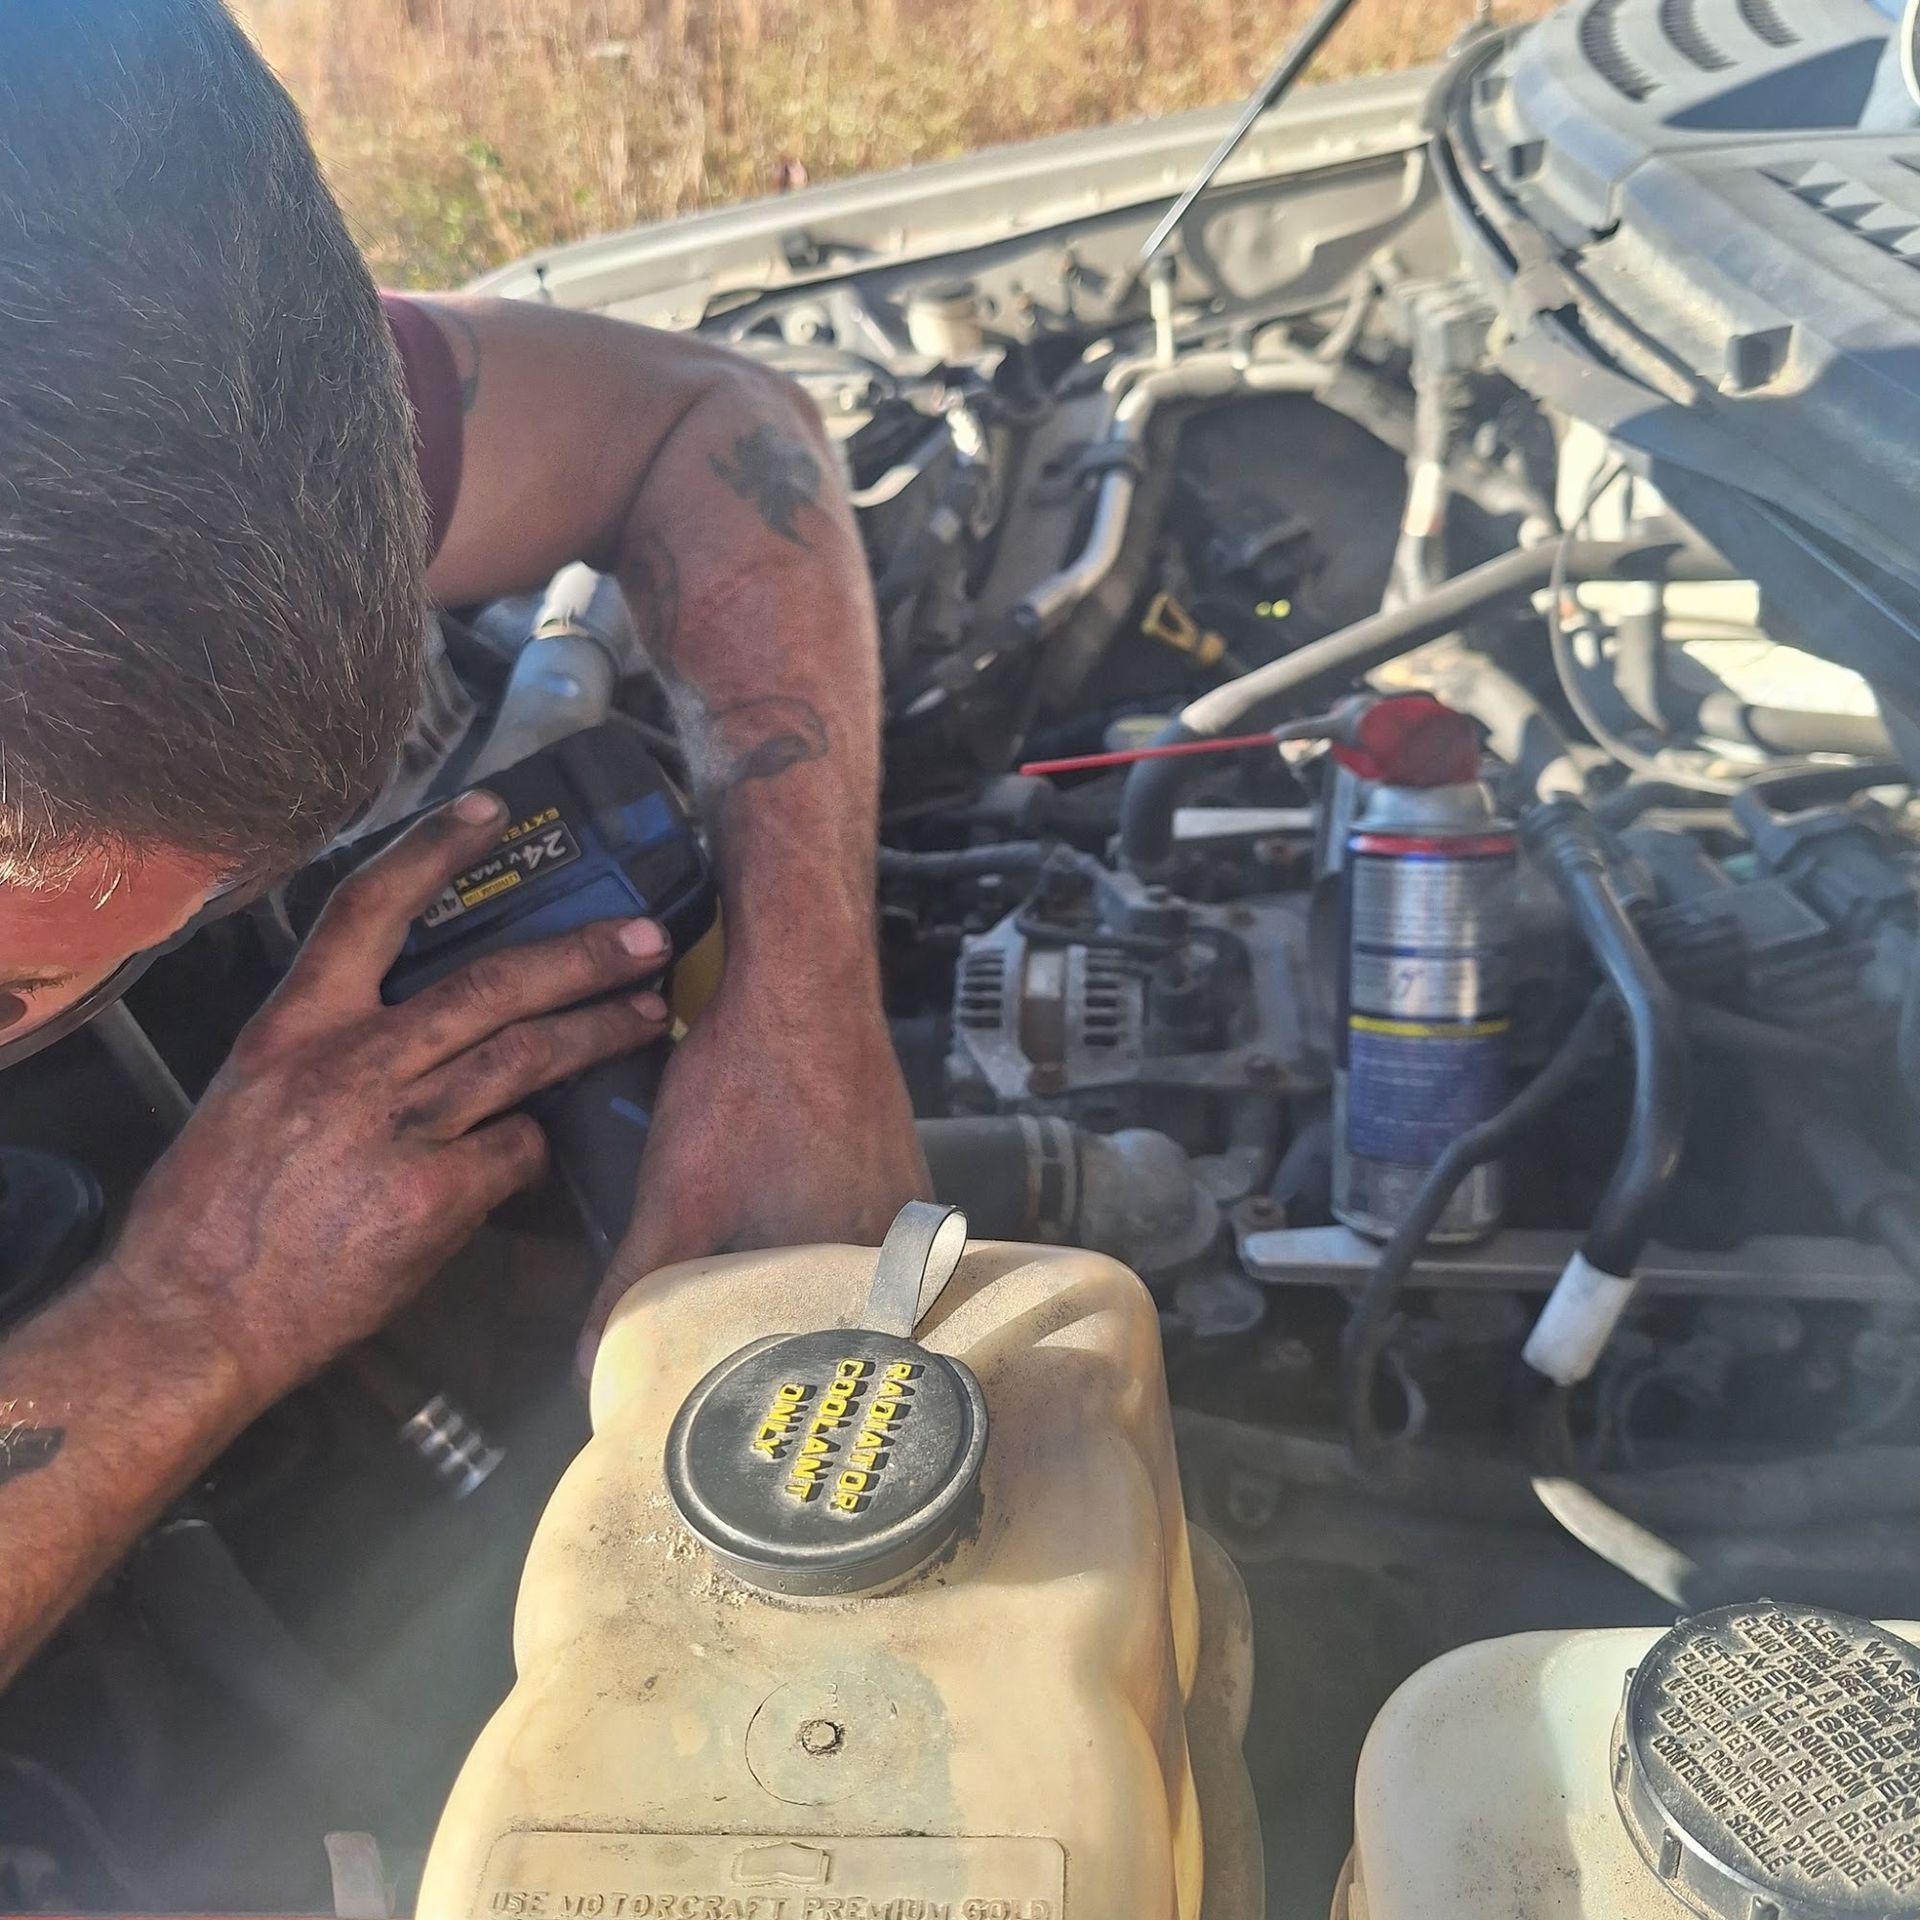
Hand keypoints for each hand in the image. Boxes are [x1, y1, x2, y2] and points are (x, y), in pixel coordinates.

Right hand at [110, 791, 675, 1404]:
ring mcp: (397, 1130)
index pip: (368, 910)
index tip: (489, 811)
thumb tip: (407, 1034)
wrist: (192, 1321)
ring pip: (524, 1059)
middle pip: (490, 986)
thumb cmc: (209, 1216)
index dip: (433, 851)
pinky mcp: (433, 1199)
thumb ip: (329, 1054)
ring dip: (598, 1034)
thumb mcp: (251, 1098)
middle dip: (580, 957)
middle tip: (645, 938)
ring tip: (649, 1015)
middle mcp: (350, 1065)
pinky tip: (545, 1153)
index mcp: (294, 1030)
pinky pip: (514, 1153)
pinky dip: (535, 1149)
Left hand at [580, 966, 928, 1365]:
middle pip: (825, 1320)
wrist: (802, 979)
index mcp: (852, 1272)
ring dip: (795, 1283)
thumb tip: (592, 1370)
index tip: (718, 1392)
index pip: (801, 1357)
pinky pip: (859, 1227)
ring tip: (744, 1286)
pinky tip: (779, 1221)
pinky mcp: (902, 1164)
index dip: (754, 1378)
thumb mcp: (674, 1196)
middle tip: (723, 1349)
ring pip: (842, 1274)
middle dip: (773, 1333)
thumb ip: (633, 1287)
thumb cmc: (747, 1084)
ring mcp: (907, 1202)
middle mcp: (898, 1246)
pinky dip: (817, 1236)